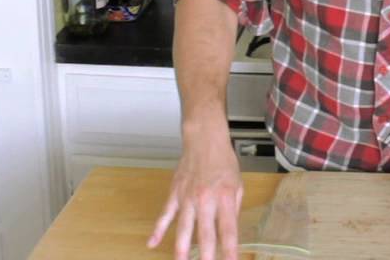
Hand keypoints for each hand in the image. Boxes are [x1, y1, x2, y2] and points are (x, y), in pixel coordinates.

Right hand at [148, 136, 242, 258]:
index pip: (228, 231)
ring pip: (183, 229)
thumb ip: (233, 209)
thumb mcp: (237, 185)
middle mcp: (205, 200)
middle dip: (206, 256)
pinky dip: (158, 230)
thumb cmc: (223, 162)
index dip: (230, 250)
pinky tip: (152, 244)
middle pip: (205, 234)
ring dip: (182, 250)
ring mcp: (187, 198)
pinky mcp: (174, 194)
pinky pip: (165, 215)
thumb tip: (229, 231)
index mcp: (224, 198)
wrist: (204, 141)